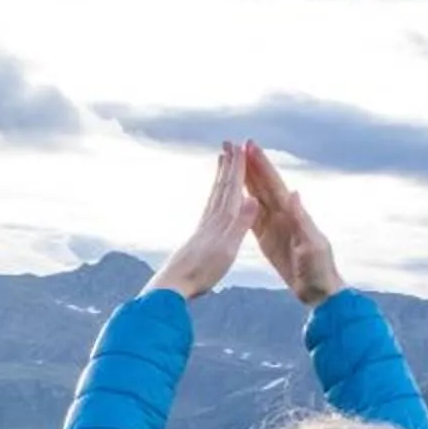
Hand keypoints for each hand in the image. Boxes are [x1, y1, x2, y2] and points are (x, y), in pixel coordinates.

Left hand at [144, 142, 255, 299]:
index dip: (238, 167)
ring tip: (221, 160)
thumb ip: (241, 224)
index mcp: (222, 220)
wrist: (174, 285)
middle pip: (222, 186)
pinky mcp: (200, 236)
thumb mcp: (228, 249)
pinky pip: (210, 208)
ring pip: (215, 195)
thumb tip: (253, 198)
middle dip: (228, 165)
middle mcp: (212, 219)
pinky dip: (215, 196)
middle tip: (230, 143)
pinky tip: (215, 197)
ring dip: (220, 176)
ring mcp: (204, 226)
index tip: (240, 146)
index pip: (233, 188)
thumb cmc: (202, 271)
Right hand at [244, 142, 345, 304]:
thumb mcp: (311, 245)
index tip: (250, 146)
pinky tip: (236, 196)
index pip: (275, 185)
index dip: (263, 165)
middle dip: (252, 165)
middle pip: (263, 185)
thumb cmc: (319, 270)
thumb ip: (302, 220)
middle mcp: (284, 216)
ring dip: (246, 180)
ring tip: (233, 164)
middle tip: (237, 146)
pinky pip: (252, 217)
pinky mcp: (267, 240)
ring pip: (256, 197)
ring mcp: (275, 227)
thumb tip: (293, 193)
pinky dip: (244, 204)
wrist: (319, 292)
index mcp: (293, 215)